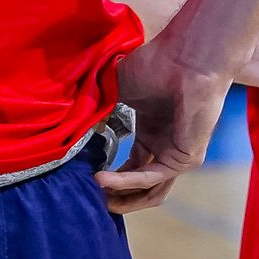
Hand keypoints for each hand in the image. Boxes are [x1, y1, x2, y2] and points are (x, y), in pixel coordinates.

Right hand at [102, 37, 232, 216]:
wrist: (185, 58)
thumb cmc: (157, 66)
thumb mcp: (118, 92)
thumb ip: (100, 111)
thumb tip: (72, 127)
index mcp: (153, 134)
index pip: (131, 168)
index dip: (110, 178)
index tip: (86, 179)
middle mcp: (165, 147)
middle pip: (141, 187)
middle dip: (117, 198)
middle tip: (91, 200)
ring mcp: (177, 155)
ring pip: (149, 191)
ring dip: (123, 199)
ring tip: (99, 200)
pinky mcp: (186, 158)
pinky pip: (152, 178)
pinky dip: (127, 181)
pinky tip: (104, 180)